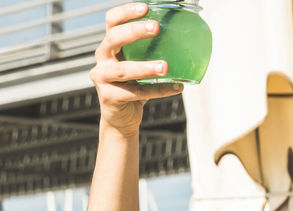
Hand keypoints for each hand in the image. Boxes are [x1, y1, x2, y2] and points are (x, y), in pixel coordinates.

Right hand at [91, 3, 184, 135]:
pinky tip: (176, 88)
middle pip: (113, 39)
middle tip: (156, 28)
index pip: (112, 21)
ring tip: (165, 66)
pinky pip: (136, 93)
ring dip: (145, 67)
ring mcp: (102, 77)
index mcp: (110, 45)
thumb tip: (189, 37)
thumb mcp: (141, 64)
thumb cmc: (135, 85)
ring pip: (123, 69)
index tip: (146, 8)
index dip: (126, 13)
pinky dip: (158, 91)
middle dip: (134, 32)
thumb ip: (153, 53)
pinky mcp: (108, 97)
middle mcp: (102, 58)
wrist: (121, 116)